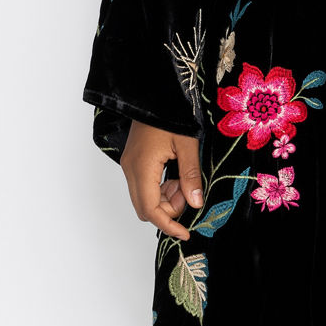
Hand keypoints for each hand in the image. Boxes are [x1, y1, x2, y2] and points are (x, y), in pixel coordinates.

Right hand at [120, 120, 202, 240]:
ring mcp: (129, 166)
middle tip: (188, 190)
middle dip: (169, 208)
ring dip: (165, 197)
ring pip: (145, 198)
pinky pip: (145, 186)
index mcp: (142, 168)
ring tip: (183, 178)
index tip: (185, 233)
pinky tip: (174, 173)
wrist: (154, 93)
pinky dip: (160, 188)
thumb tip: (196, 204)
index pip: (150, 210)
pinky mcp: (133, 161)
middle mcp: (130, 170)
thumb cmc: (171, 114)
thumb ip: (191, 175)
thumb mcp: (187, 144)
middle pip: (145, 208)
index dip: (168, 225)